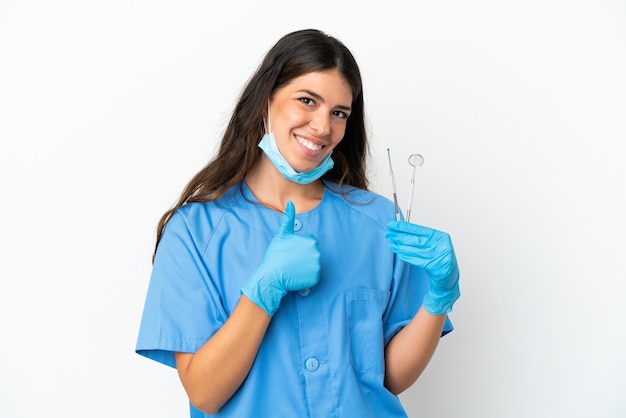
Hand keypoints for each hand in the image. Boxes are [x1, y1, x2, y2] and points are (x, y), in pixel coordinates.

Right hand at [241, 201, 320, 315]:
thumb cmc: (276, 254)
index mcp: (311, 242)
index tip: (291, 251)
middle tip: (291, 260)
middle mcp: (317, 254)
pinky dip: (306, 276)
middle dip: (304, 256)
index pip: (310, 242)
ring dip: (305, 266)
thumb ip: (288, 218)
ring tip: (293, 267)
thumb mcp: (281, 234)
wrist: (272, 276)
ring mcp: (316, 267)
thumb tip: (290, 202)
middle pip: (312, 253)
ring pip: (313, 264)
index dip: (299, 246)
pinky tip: (296, 275)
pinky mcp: (315, 279)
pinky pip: (313, 276)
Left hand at [386, 221, 459, 314]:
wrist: (448, 276)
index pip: (418, 229)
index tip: (392, 224)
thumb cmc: (437, 258)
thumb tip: (399, 230)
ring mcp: (439, 257)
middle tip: (388, 234)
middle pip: (416, 239)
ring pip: (415, 250)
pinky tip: (399, 254)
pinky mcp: (436, 268)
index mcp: (439, 236)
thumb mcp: (431, 245)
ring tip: (392, 245)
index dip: (404, 227)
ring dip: (401, 247)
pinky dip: (407, 257)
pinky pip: (418, 261)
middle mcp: (441, 245)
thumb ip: (418, 237)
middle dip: (400, 236)